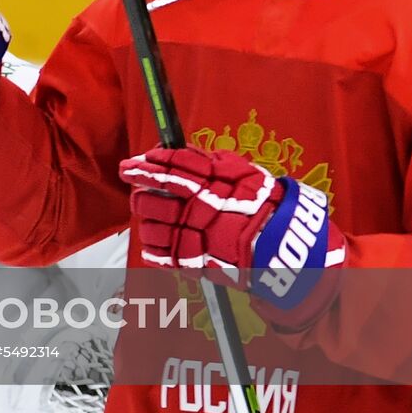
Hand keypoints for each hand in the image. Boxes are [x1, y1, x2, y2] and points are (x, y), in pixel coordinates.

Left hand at [120, 147, 345, 311]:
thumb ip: (205, 161)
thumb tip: (174, 150)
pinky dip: (153, 246)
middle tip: (139, 190)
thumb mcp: (239, 170)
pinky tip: (158, 239)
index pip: (166, 170)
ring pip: (148, 228)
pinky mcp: (192, 262)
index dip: (144, 166)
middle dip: (140, 194)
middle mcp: (195, 210)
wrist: (281, 245)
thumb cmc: (263, 204)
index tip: (130, 165)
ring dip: (145, 220)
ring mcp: (192, 238)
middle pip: (148, 200)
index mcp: (207, 184)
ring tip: (152, 216)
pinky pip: (157, 255)